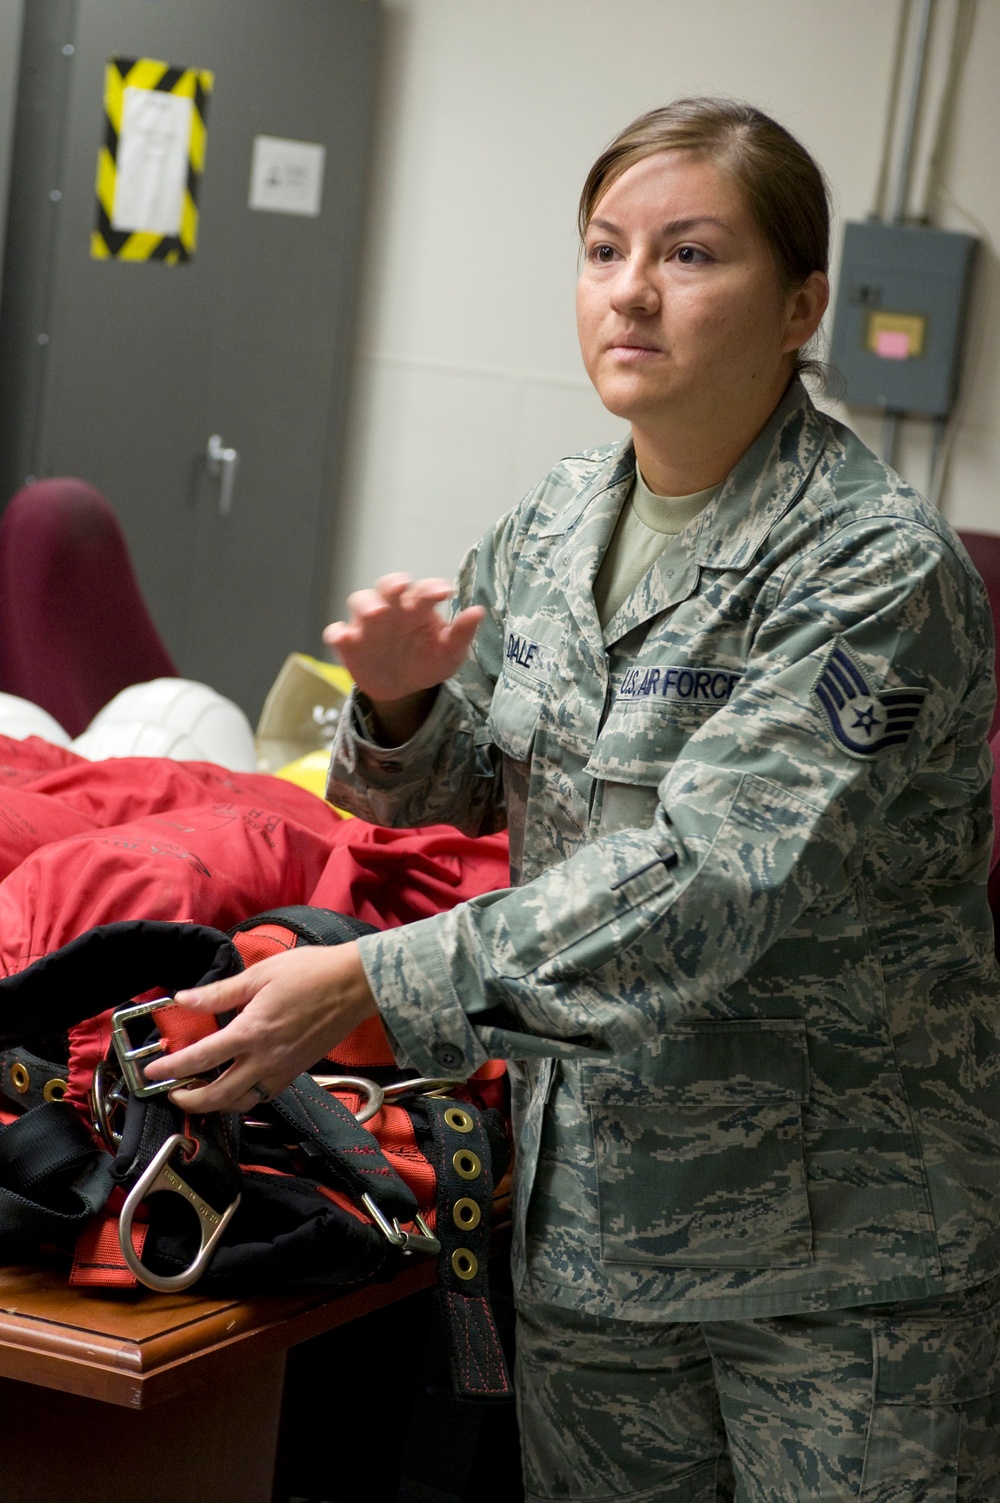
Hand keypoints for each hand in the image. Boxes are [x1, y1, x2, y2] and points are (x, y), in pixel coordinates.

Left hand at [141, 943, 377, 1113]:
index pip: (201, 1057)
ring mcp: (282, 1070)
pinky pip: (263, 1096)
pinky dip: (243, 1098)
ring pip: (242, 1103)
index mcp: (252, 1031)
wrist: (355, 985)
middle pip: (218, 1095)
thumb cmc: (310, 972)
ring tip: (200, 1093)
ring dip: (216, 1104)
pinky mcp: (296, 1072)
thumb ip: (218, 992)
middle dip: (189, 1100)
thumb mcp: (260, 974)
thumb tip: (182, 999)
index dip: (171, 1068)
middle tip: (171, 1092)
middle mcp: (265, 1059)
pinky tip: (235, 1085)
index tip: (151, 1072)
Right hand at [323, 573, 483, 703]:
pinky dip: (337, 633)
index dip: (432, 588)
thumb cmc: (429, 661)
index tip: (445, 593)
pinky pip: (336, 633)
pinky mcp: (349, 642)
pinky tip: (344, 638)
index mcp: (419, 607)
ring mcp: (368, 624)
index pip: (424, 590)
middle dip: (393, 584)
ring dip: (366, 603)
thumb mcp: (450, 652)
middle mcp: (392, 609)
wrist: (404, 689)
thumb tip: (479, 611)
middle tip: (401, 588)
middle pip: (387, 586)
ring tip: (376, 613)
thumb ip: (462, 633)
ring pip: (359, 600)